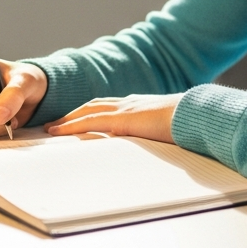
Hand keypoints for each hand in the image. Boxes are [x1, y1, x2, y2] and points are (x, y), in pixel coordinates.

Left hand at [44, 94, 181, 143]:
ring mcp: (124, 109)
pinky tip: (58, 132)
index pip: (108, 106)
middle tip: (54, 124)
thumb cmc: (188, 125)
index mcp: (139, 105)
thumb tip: (156, 144)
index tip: (76, 119)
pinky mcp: (121, 119)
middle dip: (72, 114)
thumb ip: (157, 134)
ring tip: (50, 129)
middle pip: (92, 105)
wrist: (196, 115)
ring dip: (66, 120)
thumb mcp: (168, 129)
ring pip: (87, 111)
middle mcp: (128, 103)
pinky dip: (71, 126)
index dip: (90, 112)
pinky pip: (89, 121)